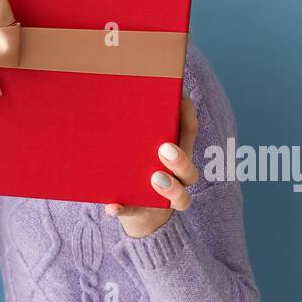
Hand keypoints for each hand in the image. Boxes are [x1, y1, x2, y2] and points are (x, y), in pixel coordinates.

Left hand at [104, 94, 199, 238]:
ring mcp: (165, 200)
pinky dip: (123, 209)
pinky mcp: (142, 213)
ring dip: (169, 187)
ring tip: (154, 178)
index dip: (188, 117)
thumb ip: (137, 125)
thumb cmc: (139, 165)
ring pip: (180, 198)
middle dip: (180, 158)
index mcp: (179, 155)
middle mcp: (179, 178)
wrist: (139, 211)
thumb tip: (120, 88)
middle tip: (165, 148)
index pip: (190, 134)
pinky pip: (134, 213)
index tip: (181, 100)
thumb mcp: (141, 144)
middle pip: (190, 171)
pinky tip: (111, 206)